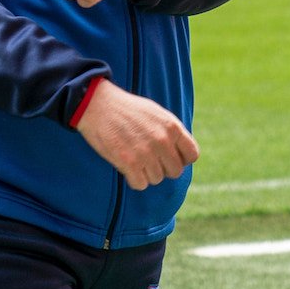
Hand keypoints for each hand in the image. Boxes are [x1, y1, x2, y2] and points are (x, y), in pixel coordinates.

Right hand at [74, 80, 197, 189]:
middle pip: (175, 171)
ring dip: (146, 173)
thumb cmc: (126, 109)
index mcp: (172, 126)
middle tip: (149, 160)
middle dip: (163, 168)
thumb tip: (181, 153)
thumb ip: (171, 132)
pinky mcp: (128, 162)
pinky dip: (134, 179)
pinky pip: (140, 184)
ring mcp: (146, 152)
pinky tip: (127, 167)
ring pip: (157, 179)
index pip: (192, 155)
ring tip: (134, 159)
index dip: (181, 159)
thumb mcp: (156, 113)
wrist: (97, 104)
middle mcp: (162, 140)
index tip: (169, 157)